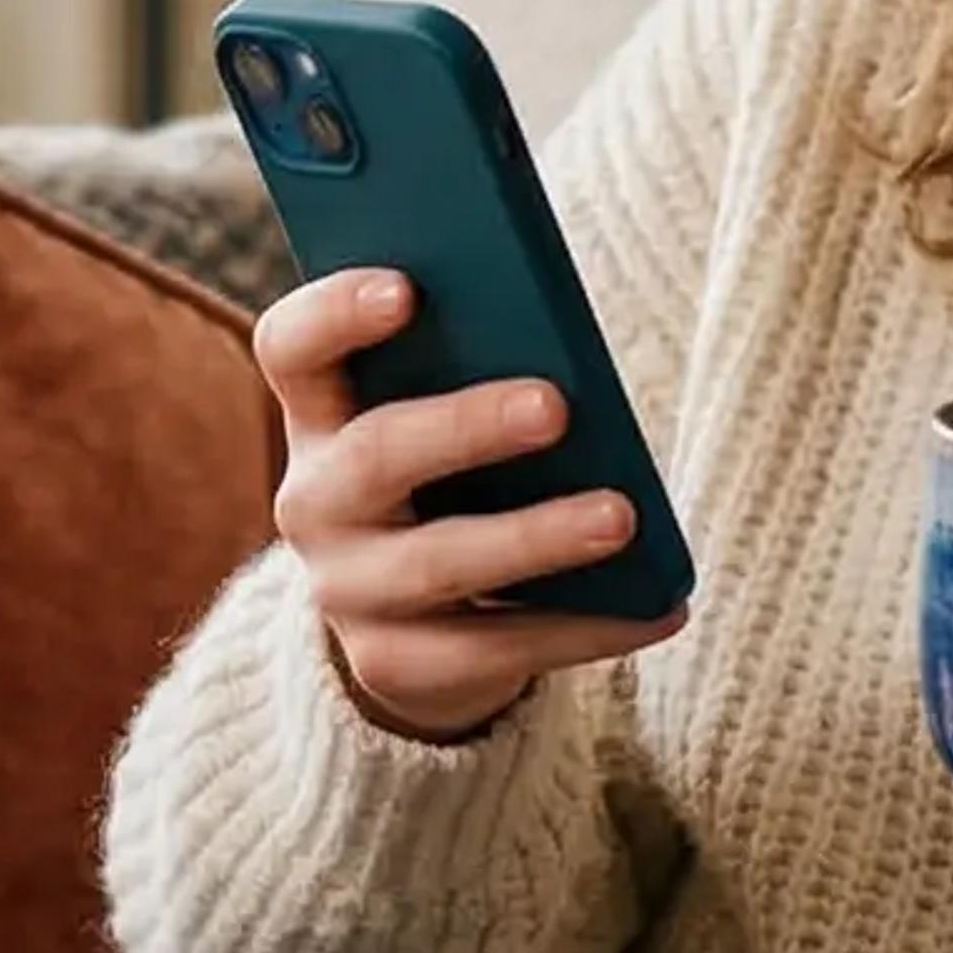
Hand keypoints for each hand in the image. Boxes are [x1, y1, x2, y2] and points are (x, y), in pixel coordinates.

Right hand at [252, 265, 688, 745]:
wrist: (412, 621)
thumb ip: (473, 374)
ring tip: (622, 517)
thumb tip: (569, 356)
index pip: (292, 347)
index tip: (408, 287)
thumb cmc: (449, 479)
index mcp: (319, 413)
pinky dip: (586, 626)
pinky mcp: (395, 665)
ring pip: (437, 562)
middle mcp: (314, 500)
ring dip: (535, 537)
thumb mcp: (441, 418)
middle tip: (556, 405)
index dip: (336, 312)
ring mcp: (347, 589)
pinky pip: (495, 648)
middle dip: (466, 427)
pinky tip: (659, 605)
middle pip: (375, 453)